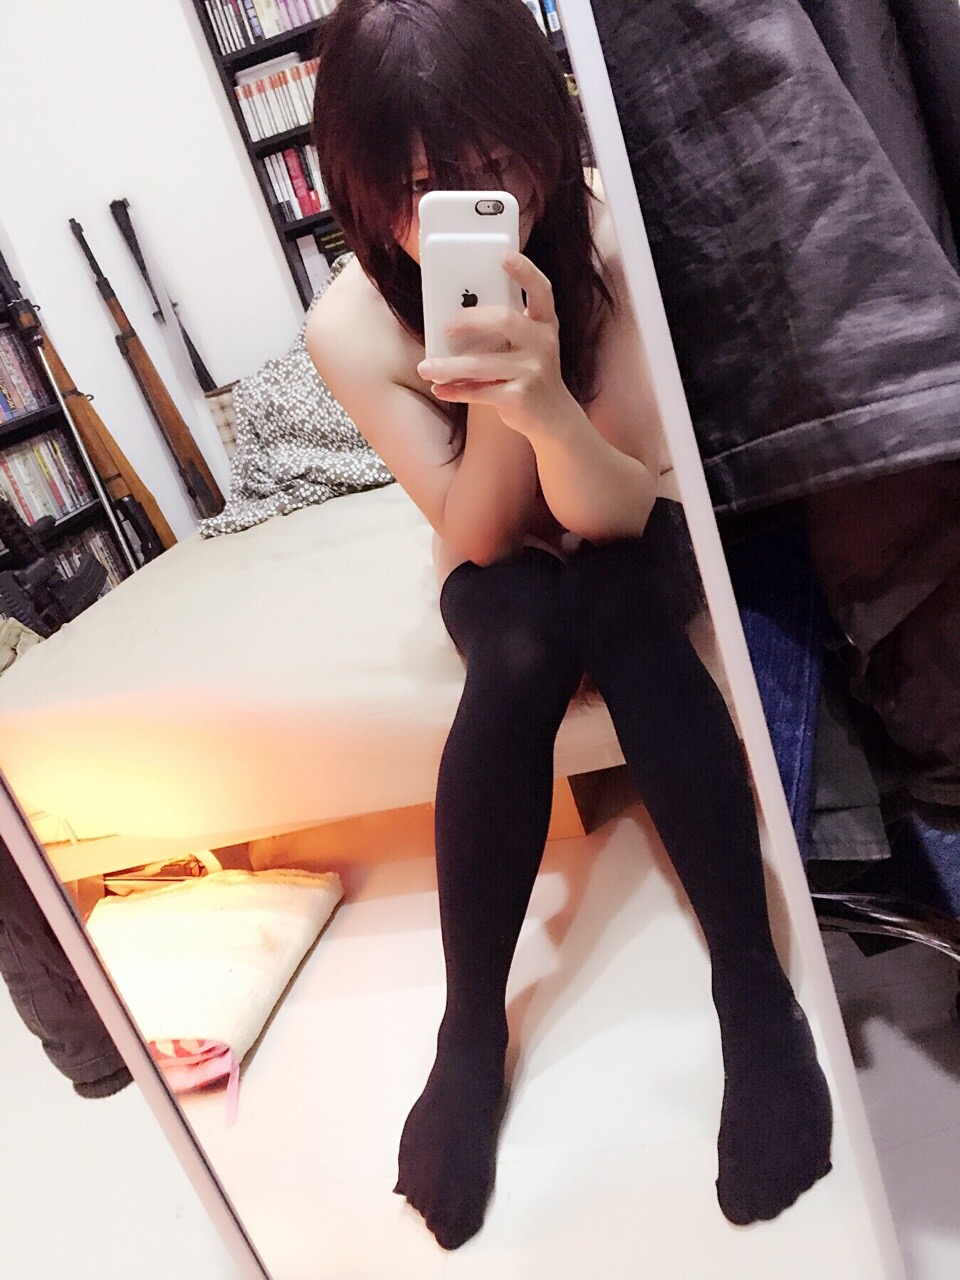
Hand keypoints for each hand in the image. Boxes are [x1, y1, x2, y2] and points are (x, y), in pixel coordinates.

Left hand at [417, 251, 576, 437]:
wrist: (554, 418)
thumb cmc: (530, 373)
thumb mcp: (527, 345)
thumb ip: (504, 328)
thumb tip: (454, 316)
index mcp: (545, 324)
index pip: (541, 290)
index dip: (525, 271)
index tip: (504, 255)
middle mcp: (543, 343)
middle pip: (504, 320)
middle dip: (470, 319)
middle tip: (445, 326)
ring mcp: (534, 371)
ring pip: (482, 364)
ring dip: (449, 366)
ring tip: (425, 367)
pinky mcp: (520, 397)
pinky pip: (480, 391)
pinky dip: (456, 390)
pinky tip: (440, 388)